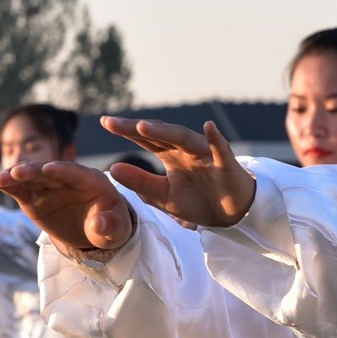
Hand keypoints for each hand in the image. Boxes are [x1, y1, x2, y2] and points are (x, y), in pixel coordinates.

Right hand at [0, 160, 135, 255]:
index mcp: (92, 180)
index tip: (48, 169)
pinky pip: (20, 188)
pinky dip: (7, 184)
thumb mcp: (117, 230)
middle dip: (33, 171)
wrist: (94, 232)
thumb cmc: (110, 227)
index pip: (75, 172)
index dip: (62, 170)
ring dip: (14, 176)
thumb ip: (109, 225)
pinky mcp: (34, 196)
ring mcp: (49, 185)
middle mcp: (68, 177)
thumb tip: (98, 223)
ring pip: (31, 177)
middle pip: (48, 172)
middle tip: (16, 173)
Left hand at [100, 117, 255, 227]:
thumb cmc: (198, 200)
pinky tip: (208, 126)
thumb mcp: (163, 196)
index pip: (145, 139)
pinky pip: (221, 148)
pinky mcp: (226, 163)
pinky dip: (215, 138)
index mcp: (170, 154)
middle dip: (137, 128)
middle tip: (113, 123)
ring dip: (165, 131)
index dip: (126, 131)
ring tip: (143, 127)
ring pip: (184, 138)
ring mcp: (205, 154)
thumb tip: (111, 169)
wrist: (231, 215)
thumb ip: (140, 182)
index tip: (104, 122)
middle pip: (159, 134)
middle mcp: (185, 149)